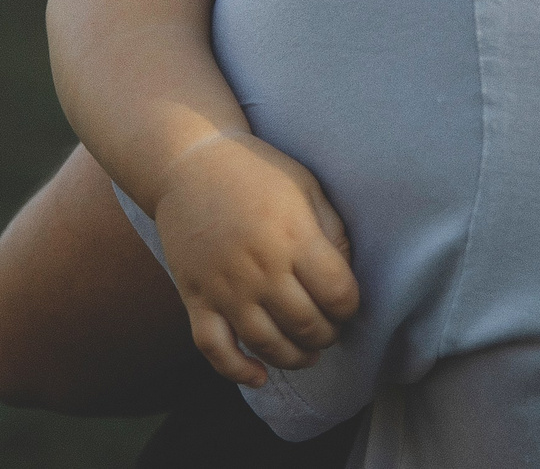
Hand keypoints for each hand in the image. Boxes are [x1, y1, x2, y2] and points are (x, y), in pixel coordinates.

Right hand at [153, 132, 360, 386]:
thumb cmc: (256, 172)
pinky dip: (237, 370)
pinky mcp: (195, 298)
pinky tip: (259, 375)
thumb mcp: (307, 188)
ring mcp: (225, 287)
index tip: (348, 304)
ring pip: (267, 344)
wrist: (188, 163)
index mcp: (294, 237)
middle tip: (330, 329)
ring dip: (295, 357)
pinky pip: (214, 348)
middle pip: (307, 325)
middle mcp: (260, 268)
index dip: (351, 307)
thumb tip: (347, 277)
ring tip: (307, 351)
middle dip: (328, 335)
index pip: (338, 294)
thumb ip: (332, 232)